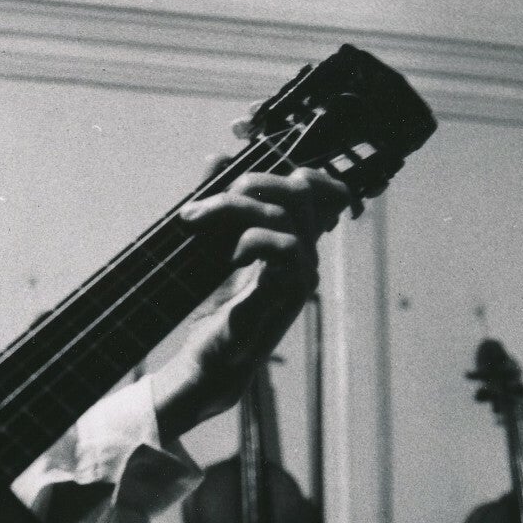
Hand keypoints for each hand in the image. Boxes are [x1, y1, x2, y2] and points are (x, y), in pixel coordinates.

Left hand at [151, 166, 351, 440]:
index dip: (305, 171)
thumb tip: (214, 158)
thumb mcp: (210, 249)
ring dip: (241, 207)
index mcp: (290, 245)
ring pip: (290, 217)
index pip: (320, 194)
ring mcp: (296, 278)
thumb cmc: (213, 311)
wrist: (208, 364)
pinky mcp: (282, 296)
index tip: (260, 168)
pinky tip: (229, 255)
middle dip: (258, 180)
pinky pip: (285, 248)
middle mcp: (301, 259)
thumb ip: (216, 204)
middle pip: (304, 192)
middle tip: (219, 192)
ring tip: (202, 218)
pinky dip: (253, 240)